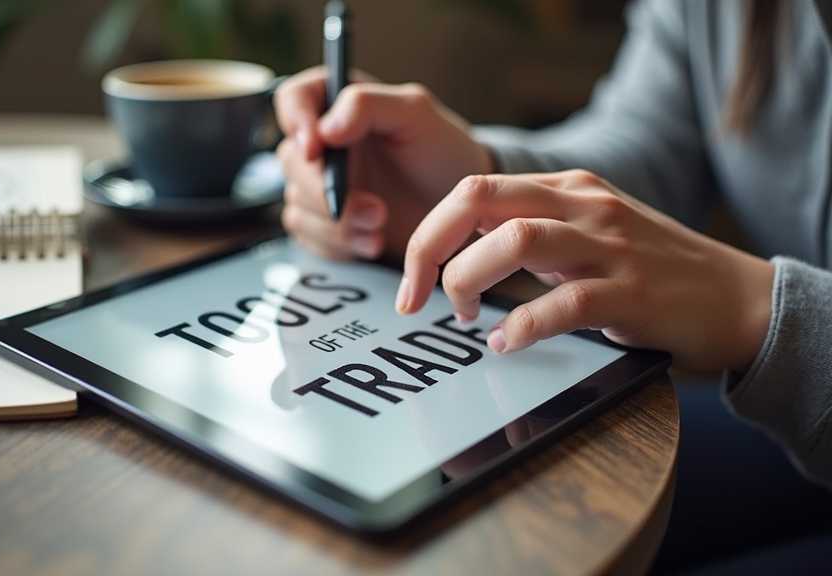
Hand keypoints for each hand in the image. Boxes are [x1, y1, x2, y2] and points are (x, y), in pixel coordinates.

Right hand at [274, 66, 491, 260]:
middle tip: (372, 207)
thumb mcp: (415, 114)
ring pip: (297, 203)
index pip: (293, 99)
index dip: (295, 122)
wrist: (459, 209)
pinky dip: (336, 244)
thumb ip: (367, 105)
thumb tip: (325, 127)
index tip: (314, 149)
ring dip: (336, 224)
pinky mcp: (323, 222)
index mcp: (338, 104)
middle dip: (326, 190)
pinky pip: (306, 235)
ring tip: (379, 226)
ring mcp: (320, 185)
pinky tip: (370, 242)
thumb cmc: (443, 153)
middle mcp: (323, 144)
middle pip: (291, 160)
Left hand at [396, 170, 774, 373]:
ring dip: (468, 280)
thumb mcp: (586, 235)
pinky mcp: (632, 294)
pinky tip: (505, 343)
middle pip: (481, 199)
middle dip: (429, 246)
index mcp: (567, 189)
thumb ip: (530, 234)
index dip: (428, 232)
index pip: (475, 189)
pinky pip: (564, 303)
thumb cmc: (650, 271)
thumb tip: (457, 256)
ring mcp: (610, 247)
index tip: (410, 279)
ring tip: (462, 316)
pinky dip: (522, 325)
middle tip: (413, 296)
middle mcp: (585, 206)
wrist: (737, 298)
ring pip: (515, 239)